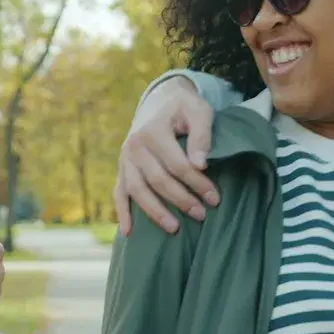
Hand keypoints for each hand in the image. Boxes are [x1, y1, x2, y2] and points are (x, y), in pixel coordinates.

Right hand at [113, 76, 218, 234]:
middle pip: (158, 180)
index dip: (197, 183)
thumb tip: (201, 164)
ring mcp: (125, 159)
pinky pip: (119, 192)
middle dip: (181, 200)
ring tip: (175, 229)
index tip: (215, 198)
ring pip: (137, 190)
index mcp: (153, 130)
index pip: (177, 164)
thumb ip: (202, 135)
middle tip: (202, 215)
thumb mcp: (199, 111)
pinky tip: (129, 232)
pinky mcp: (122, 168)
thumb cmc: (184, 108)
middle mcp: (135, 145)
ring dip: (155, 212)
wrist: (160, 101)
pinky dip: (122, 212)